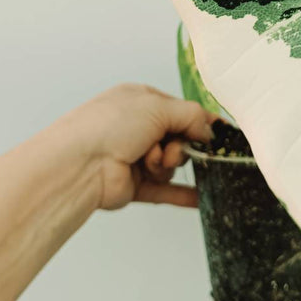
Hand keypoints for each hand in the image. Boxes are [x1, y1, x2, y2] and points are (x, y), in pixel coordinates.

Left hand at [45, 84, 216, 209]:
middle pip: (178, 137)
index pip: (179, 110)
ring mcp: (135, 157)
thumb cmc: (109, 125)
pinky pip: (165, 190)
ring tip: (153, 162)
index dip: (199, 122)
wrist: (80, 163)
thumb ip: (191, 115)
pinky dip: (183, 194)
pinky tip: (202, 199)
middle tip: (171, 148)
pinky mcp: (134, 185)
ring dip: (168, 163)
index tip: (220, 133)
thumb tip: (210, 130)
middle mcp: (137, 127)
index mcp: (140, 101)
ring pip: (172, 163)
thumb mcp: (157, 106)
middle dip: (180, 144)